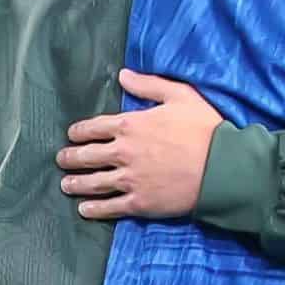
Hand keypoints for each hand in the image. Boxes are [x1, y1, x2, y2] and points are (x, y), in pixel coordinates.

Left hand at [58, 69, 223, 219]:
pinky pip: (110, 207)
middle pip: (88, 155)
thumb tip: (123, 74)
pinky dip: (94, 209)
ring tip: (66, 185)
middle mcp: (123, 152)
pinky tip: (84, 210)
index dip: (79, 131)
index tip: (72, 135)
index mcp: (130, 125)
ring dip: (76, 183)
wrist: (222, 167)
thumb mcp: (179, 95)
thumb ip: (148, 85)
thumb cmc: (204, 128)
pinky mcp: (140, 203)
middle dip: (71, 157)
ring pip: (94, 183)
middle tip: (62, 160)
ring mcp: (130, 179)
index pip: (94, 127)